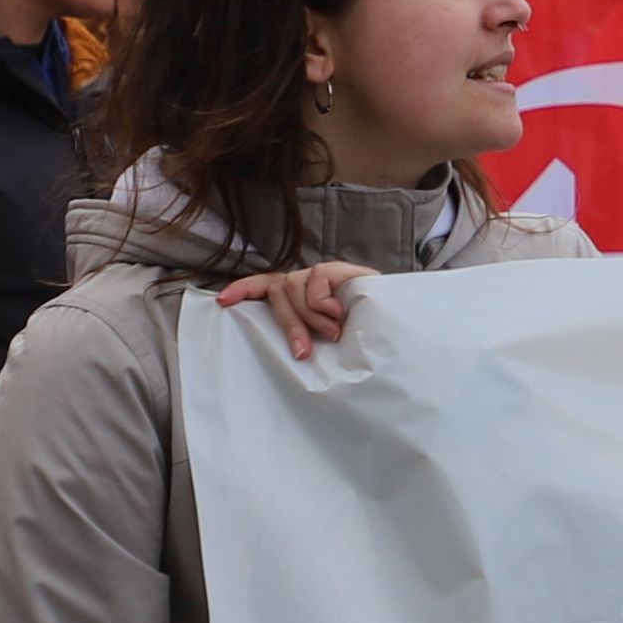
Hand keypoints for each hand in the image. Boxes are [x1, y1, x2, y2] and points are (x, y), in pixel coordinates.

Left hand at [210, 262, 380, 358]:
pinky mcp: (341, 269)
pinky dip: (321, 302)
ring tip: (333, 333)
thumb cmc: (365, 338)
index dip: (244, 289)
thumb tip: (292, 350)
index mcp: (302, 297)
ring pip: (292, 287)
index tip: (222, 302)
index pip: (266, 284)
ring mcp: (324, 274)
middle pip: (277, 290)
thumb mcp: (329, 340)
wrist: (400, 325)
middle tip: (305, 352)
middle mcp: (309, 282)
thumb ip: (308, 335)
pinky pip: (315, 280)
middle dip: (289, 324)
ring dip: (310, 316)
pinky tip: (338, 314)